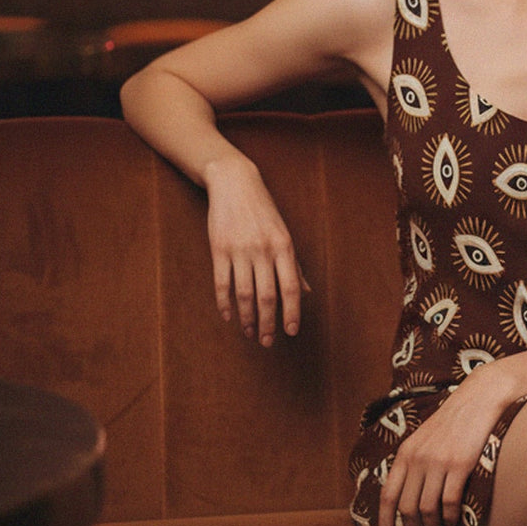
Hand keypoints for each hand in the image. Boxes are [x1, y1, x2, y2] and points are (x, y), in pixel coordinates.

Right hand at [204, 152, 309, 345]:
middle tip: (268, 342)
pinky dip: (225, 303)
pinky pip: (222, 283)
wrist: (235, 183)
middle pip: (266, 296)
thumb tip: (307, 293)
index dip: (292, 312)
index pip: (290, 287)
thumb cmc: (264, 211)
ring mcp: (240, 250)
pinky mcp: (219, 249)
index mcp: (284, 246)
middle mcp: (263, 250)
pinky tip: (228, 316)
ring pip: (244, 294)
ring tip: (250, 333)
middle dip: (268, 322)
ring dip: (247, 318)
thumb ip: (294, 265)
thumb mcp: (284, 233)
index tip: (291, 332)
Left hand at [377, 361, 517, 525]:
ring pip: (427, 510)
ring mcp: (438, 461)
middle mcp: (417, 459)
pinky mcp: (459, 464)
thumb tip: (406, 497)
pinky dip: (450, 518)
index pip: (388, 495)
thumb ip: (413, 463)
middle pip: (407, 508)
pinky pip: (449, 502)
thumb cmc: (452, 421)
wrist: (478, 398)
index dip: (385, 522)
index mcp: (405, 453)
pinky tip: (454, 522)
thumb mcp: (423, 438)